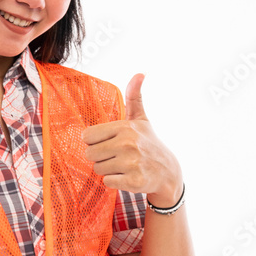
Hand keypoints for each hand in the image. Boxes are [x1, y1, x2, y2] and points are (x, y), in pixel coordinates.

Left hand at [82, 74, 182, 204]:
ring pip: (98, 169)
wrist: (168, 172)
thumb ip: (134, 97)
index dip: (95, 142)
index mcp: (125, 127)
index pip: (87, 136)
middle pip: (90, 154)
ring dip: (108, 170)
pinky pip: (107, 182)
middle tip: (117, 156)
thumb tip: (140, 73)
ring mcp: (131, 163)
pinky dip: (115, 182)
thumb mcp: (141, 120)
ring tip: (124, 166)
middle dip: (101, 158)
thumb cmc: (149, 144)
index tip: (109, 143)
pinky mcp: (134, 181)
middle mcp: (128, 143)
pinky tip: (128, 176)